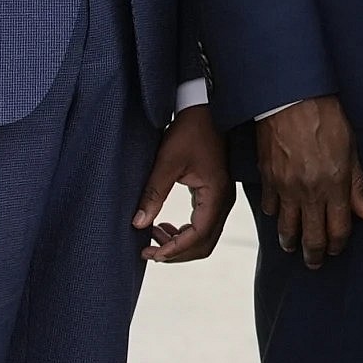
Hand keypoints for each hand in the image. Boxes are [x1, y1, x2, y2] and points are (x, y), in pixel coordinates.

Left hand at [137, 105, 233, 262]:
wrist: (205, 108)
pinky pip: (204, 223)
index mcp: (215, 195)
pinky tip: (165, 226)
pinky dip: (185, 232)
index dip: (174, 250)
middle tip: (149, 252)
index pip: (198, 236)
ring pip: (205, 236)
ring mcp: (221, 198)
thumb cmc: (190, 130)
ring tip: (153, 237)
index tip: (150, 253)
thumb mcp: (168, 161)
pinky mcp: (215, 193)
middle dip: (177, 252)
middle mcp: (223, 200)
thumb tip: (138, 224)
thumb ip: (154, 193)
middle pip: (204, 243)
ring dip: (180, 243)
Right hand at [253, 97, 362, 268]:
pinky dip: (274, 215)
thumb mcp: (352, 149)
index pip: (338, 229)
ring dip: (291, 242)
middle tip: (315, 263)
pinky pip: (269, 207)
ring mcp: (285, 188)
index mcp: (334, 185)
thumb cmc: (326, 117)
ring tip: (294, 247)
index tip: (337, 249)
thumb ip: (357, 185)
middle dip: (315, 254)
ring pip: (286, 228)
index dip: (338, 244)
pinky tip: (278, 217)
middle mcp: (309, 192)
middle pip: (312, 237)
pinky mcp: (267, 178)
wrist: (292, 99)